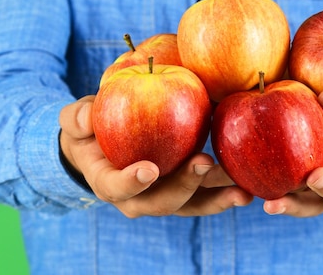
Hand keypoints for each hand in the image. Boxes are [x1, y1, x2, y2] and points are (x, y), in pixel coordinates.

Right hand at [59, 96, 252, 217]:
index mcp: (106, 181)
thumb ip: (78, 117)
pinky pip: (203, 195)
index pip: (115, 188)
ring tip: (241, 191)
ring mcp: (161, 196)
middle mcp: (136, 198)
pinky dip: (223, 191)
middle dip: (185, 186)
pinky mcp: (182, 188)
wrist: (101, 142)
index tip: (148, 169)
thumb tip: (86, 117)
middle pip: (160, 201)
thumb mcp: (76, 119)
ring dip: (215, 198)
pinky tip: (246, 185)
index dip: (130, 182)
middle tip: (205, 164)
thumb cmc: (87, 128)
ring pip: (189, 205)